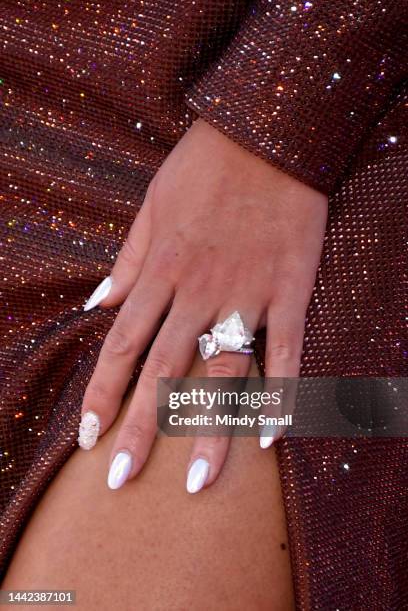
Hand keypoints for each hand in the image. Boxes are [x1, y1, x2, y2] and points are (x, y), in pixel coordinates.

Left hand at [79, 117, 327, 492]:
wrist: (264, 132)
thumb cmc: (202, 167)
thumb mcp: (149, 206)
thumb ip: (125, 262)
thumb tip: (94, 304)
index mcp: (159, 271)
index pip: (121, 346)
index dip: (101, 395)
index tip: (88, 438)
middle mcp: (197, 291)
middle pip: (162, 372)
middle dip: (139, 429)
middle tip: (121, 482)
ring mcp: (246, 292)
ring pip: (222, 371)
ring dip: (207, 428)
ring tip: (196, 482)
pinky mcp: (289, 288)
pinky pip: (287, 349)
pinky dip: (281, 393)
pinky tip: (272, 437)